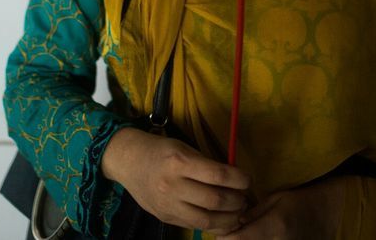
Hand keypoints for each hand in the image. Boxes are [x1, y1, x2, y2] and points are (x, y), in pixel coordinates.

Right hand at [101, 127, 251, 232]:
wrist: (128, 161)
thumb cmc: (160, 150)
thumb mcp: (184, 148)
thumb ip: (206, 164)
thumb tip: (235, 179)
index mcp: (179, 162)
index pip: (218, 175)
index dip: (239, 179)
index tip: (248, 179)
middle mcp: (172, 185)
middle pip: (215, 200)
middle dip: (237, 201)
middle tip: (245, 198)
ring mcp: (168, 204)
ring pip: (206, 220)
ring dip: (229, 218)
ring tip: (238, 212)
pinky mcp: (166, 218)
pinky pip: (195, 226)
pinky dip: (214, 226)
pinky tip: (224, 221)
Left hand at [219, 176, 346, 238]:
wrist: (327, 214)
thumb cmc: (301, 200)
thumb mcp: (276, 198)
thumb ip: (254, 211)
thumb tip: (234, 221)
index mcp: (274, 226)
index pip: (239, 238)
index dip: (225, 235)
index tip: (220, 229)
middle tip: (229, 231)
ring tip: (242, 232)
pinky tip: (254, 237)